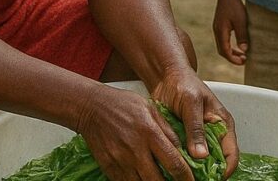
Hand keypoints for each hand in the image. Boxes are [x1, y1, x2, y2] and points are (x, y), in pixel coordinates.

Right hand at [75, 83, 193, 180]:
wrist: (91, 107)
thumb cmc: (123, 104)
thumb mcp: (150, 109)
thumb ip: (167, 130)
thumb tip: (182, 149)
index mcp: (150, 133)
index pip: (173, 163)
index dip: (185, 177)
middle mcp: (135, 150)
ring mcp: (120, 161)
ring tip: (158, 180)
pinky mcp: (108, 167)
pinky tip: (142, 179)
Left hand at [151, 66, 239, 178]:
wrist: (166, 77)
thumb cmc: (183, 84)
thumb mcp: (191, 103)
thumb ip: (196, 128)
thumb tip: (201, 155)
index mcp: (222, 124)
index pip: (231, 154)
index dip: (224, 170)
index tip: (211, 178)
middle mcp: (213, 134)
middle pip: (215, 162)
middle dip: (206, 173)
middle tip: (191, 178)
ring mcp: (198, 138)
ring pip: (199, 162)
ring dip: (192, 169)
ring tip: (180, 173)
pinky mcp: (185, 140)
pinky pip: (185, 157)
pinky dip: (180, 162)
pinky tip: (172, 166)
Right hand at [213, 0, 248, 64]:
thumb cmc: (234, 6)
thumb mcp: (241, 21)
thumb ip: (242, 36)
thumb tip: (244, 50)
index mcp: (221, 32)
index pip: (225, 51)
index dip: (233, 59)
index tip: (243, 62)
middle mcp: (217, 31)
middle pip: (222, 50)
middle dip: (232, 57)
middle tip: (244, 61)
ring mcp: (217, 28)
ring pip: (222, 46)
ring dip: (231, 52)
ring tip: (242, 55)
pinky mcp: (219, 26)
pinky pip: (223, 40)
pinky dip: (230, 46)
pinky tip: (238, 45)